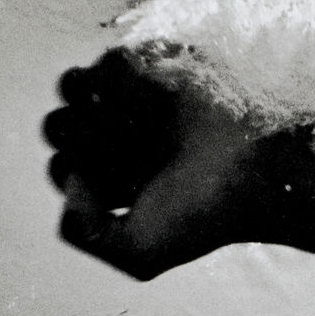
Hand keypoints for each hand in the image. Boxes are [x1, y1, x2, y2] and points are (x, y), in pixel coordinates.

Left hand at [44, 48, 269, 280]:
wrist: (256, 173)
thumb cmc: (204, 216)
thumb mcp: (138, 255)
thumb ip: (85, 235)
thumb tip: (68, 176)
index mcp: (111, 181)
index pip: (60, 168)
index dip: (76, 175)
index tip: (123, 187)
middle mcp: (118, 138)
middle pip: (57, 125)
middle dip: (82, 138)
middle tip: (129, 152)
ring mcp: (133, 99)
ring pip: (74, 85)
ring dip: (99, 105)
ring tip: (137, 124)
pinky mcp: (154, 67)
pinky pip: (108, 60)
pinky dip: (123, 80)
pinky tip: (154, 101)